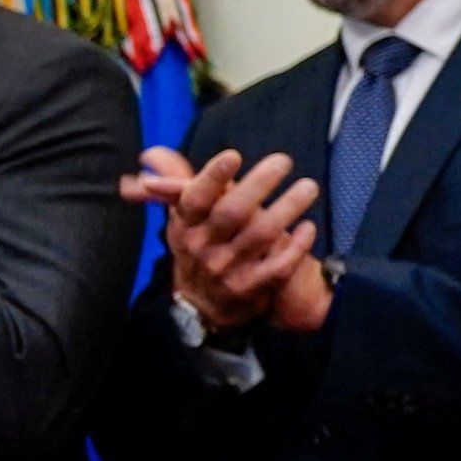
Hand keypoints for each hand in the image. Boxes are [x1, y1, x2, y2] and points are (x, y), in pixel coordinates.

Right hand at [130, 146, 328, 337]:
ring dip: (287, 207)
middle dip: (258, 184)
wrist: (206, 306)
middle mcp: (204, 248)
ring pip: (262, 235)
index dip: (212, 178)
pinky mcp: (252, 288)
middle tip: (283, 161)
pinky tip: (308, 226)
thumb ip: (174, 183)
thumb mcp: (182, 220)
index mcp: (186, 227)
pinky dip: (297, 245)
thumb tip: (152, 154)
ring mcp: (228, 270)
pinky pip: (280, 265)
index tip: (232, 156)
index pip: (195, 200)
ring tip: (308, 186)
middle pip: (232, 212)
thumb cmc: (198, 249)